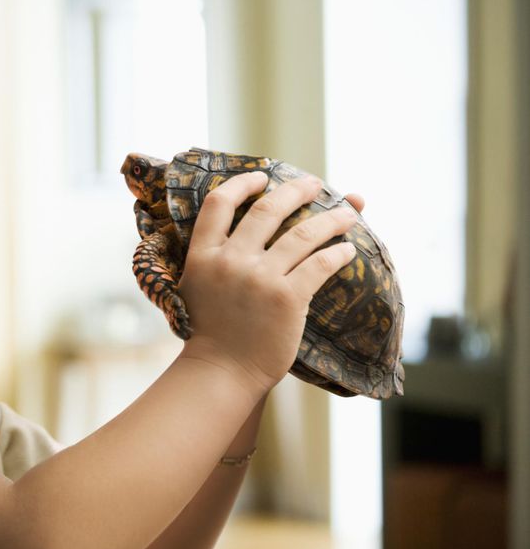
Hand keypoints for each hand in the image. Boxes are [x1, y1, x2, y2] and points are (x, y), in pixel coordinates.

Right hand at [177, 172, 358, 395]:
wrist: (221, 371)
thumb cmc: (211, 333)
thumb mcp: (199, 286)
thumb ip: (216, 258)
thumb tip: (244, 234)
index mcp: (204, 255)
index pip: (219, 204)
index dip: (242, 184)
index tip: (262, 176)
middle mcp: (230, 260)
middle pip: (268, 209)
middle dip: (296, 190)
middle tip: (315, 184)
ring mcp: (259, 278)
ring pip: (303, 233)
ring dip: (331, 218)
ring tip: (348, 213)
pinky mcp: (287, 298)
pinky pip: (320, 265)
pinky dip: (339, 253)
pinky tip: (348, 250)